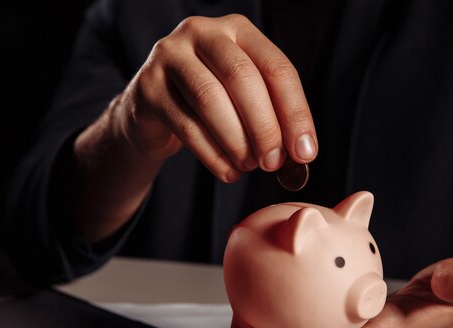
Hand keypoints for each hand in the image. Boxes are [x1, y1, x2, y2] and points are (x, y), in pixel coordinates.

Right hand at [111, 14, 317, 181]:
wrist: (153, 110)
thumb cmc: (210, 105)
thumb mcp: (244, 99)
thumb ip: (273, 116)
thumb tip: (301, 152)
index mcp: (238, 30)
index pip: (276, 68)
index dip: (295, 113)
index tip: (305, 151)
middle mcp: (202, 32)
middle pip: (243, 78)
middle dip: (265, 127)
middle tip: (274, 162)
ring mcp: (169, 55)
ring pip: (211, 100)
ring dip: (237, 142)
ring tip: (250, 166)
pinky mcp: (147, 86)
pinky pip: (186, 125)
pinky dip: (213, 155)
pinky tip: (228, 171)